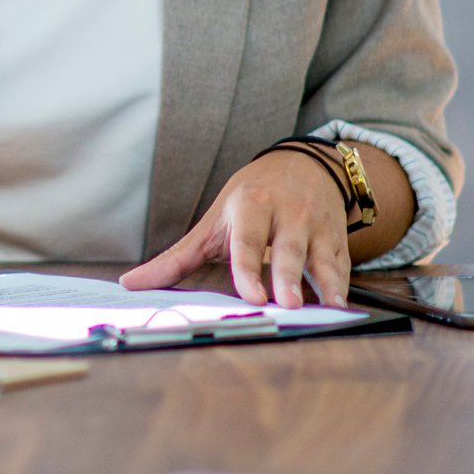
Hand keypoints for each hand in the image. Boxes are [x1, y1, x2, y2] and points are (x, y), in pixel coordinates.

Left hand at [121, 149, 350, 308]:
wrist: (303, 166)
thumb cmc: (250, 199)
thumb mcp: (212, 222)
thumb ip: (175, 258)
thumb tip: (130, 283)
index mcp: (250, 207)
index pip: (246, 241)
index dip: (247, 268)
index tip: (251, 295)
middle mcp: (285, 215)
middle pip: (286, 250)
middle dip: (286, 277)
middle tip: (285, 305)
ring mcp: (315, 228)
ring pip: (321, 258)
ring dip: (325, 283)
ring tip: (328, 307)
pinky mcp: (338, 241)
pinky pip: (342, 266)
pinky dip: (344, 286)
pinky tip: (342, 306)